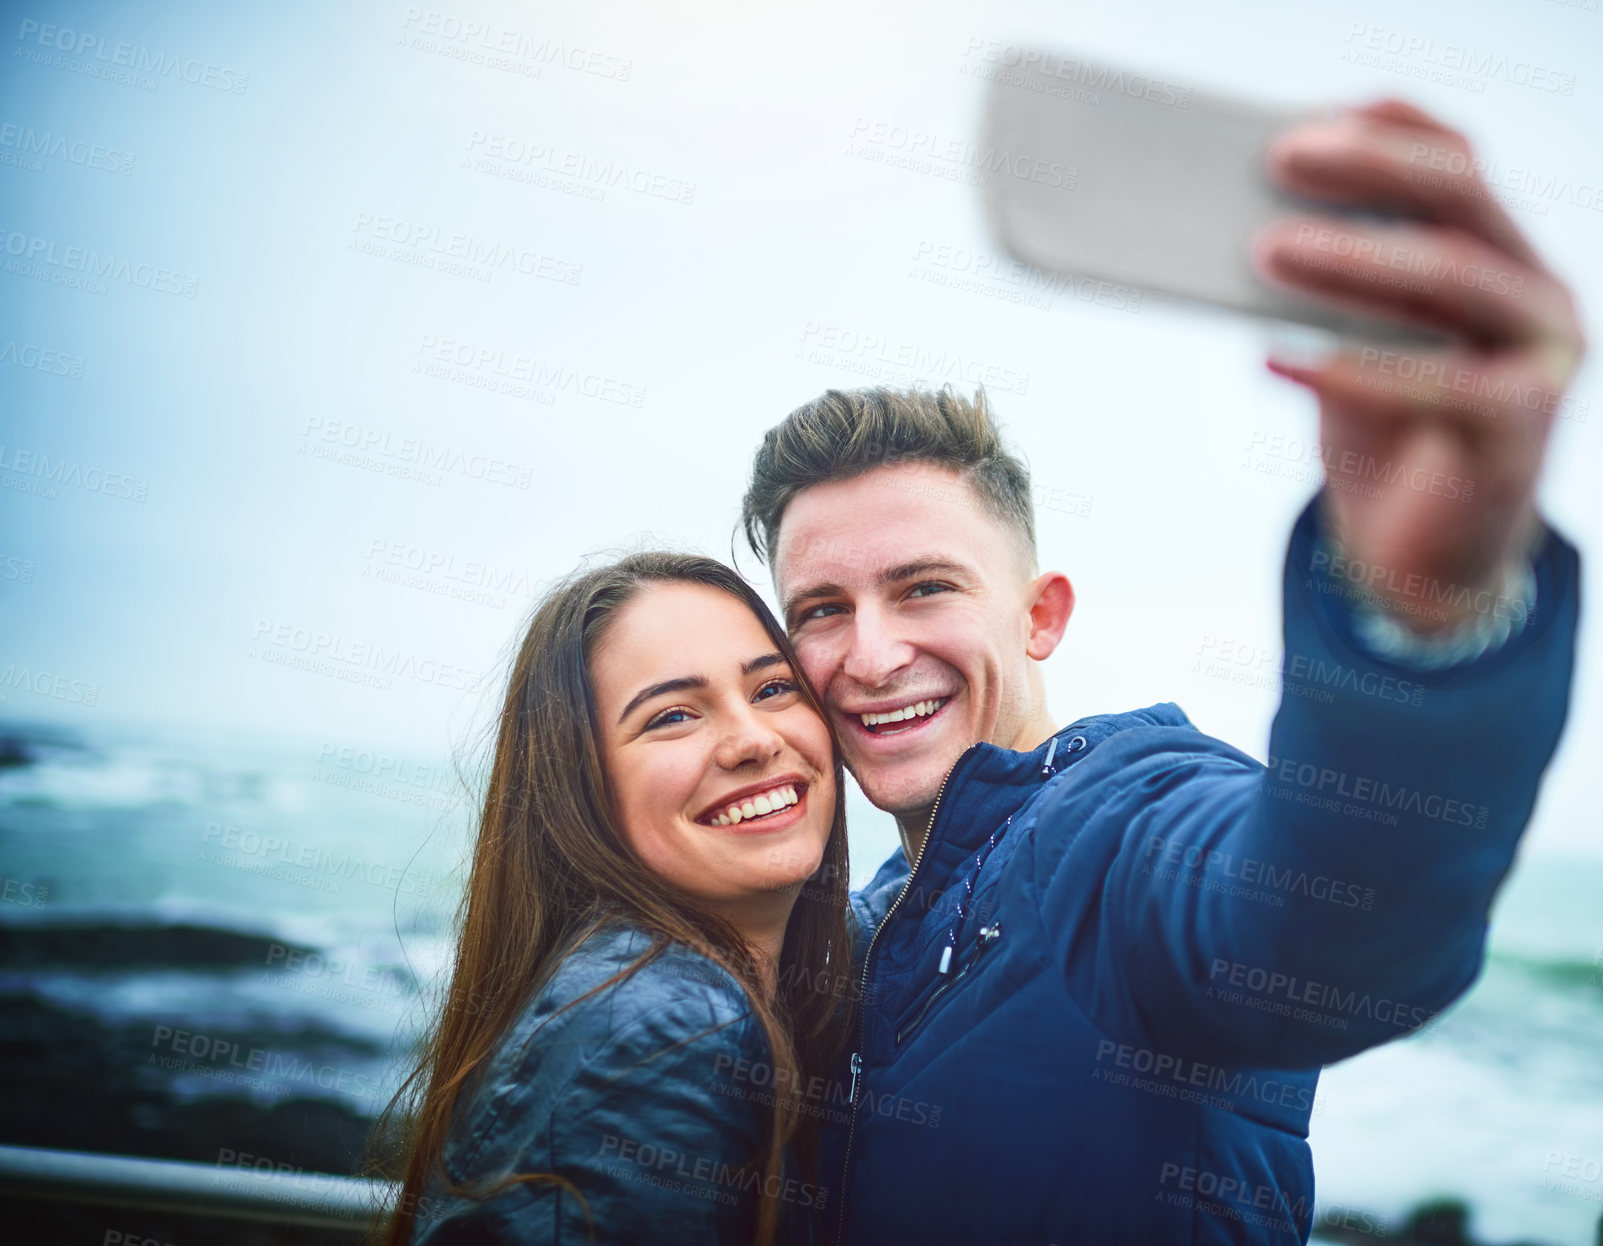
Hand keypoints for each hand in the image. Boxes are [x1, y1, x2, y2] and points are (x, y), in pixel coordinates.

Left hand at [1254, 100, 1585, 634]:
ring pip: (1453, 277)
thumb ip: (1327, 288)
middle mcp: (1534, 292)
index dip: (1390, 126)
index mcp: (1499, 256)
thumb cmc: (1382, 435)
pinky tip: (1275, 357)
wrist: (1421, 558)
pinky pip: (1433, 384)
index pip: (1457, 161)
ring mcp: (1539, 358)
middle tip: (1279, 161)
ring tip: (1266, 252)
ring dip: (1354, 258)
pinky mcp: (1517, 428)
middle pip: (1461, 197)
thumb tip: (1240, 228)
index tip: (1308, 116)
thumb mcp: (1352, 343)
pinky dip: (1348, 367)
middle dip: (1370, 168)